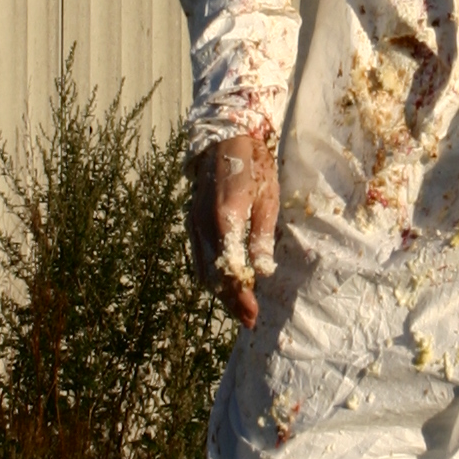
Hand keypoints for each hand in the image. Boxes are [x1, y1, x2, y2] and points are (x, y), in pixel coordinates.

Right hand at [190, 132, 279, 327]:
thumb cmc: (254, 166)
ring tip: (238, 307)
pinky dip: (210, 275)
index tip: (253, 315)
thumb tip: (262, 272)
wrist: (225, 139)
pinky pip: (198, 257)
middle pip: (213, 276)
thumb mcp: (267, 200)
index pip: (231, 270)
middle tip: (248, 319)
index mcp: (225, 220)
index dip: (241, 297)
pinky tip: (223, 283)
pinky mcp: (191, 221)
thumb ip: (262, 237)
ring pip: (202, 269)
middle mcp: (203, 226)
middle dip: (230, 301)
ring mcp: (193, 224)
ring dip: (219, 291)